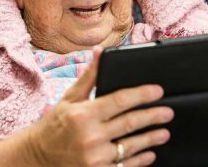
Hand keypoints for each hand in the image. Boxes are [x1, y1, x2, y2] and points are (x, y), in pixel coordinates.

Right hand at [28, 47, 173, 166]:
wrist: (40, 155)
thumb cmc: (55, 124)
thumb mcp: (69, 98)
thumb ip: (89, 77)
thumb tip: (100, 52)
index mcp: (83, 114)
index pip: (120, 100)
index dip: (142, 94)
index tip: (157, 91)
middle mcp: (90, 135)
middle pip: (130, 123)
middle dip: (153, 116)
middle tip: (168, 112)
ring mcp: (96, 157)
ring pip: (132, 146)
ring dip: (151, 138)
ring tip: (164, 132)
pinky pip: (126, 165)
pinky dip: (140, 159)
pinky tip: (150, 153)